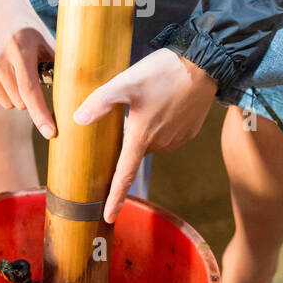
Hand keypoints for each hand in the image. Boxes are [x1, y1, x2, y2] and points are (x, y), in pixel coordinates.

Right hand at [0, 0, 56, 137]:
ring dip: (15, 95)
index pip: (30, 91)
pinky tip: (3, 70)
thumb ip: (58, 66)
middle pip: (19, 101)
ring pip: (5, 102)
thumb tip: (76, 94)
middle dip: (30, 98)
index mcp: (19, 49)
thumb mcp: (47, 39)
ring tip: (17, 70)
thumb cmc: (28, 25)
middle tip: (31, 76)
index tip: (51, 133)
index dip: (42, 115)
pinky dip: (1, 90)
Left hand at [72, 48, 217, 222]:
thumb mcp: (126, 82)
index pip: (125, 175)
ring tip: (147, 101)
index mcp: (142, 136)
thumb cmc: (163, 72)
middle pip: (136, 150)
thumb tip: (78, 120)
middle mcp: (161, 143)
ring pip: (152, 140)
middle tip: (127, 114)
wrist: (204, 64)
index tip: (108, 217)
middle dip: (129, 140)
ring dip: (145, 128)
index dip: (115, 198)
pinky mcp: (190, 130)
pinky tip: (163, 102)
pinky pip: (169, 133)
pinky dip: (161, 123)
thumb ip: (101, 101)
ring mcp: (178, 138)